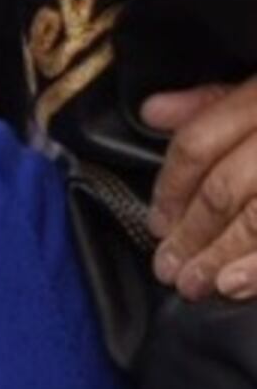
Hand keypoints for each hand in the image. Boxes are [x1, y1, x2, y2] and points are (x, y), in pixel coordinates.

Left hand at [145, 82, 256, 299]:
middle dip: (191, 233)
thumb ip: (212, 102)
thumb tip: (151, 113)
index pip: (199, 144)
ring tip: (195, 285)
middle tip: (168, 268)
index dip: (170, 187)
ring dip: (221, 256)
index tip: (156, 223)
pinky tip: (236, 285)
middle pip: (225, 188)